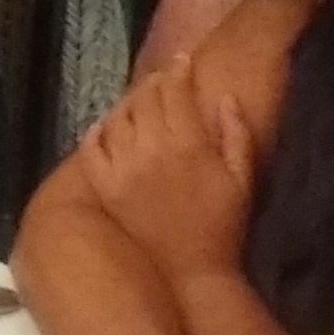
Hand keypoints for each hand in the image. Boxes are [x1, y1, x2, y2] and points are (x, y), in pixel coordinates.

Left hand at [84, 53, 260, 274]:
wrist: (191, 271)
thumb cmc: (223, 224)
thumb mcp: (242, 178)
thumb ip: (236, 133)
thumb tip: (224, 97)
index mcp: (189, 144)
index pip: (176, 91)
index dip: (178, 71)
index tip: (181, 63)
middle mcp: (152, 150)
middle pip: (145, 99)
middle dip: (154, 82)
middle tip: (160, 79)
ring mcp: (124, 169)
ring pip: (117, 119)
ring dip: (127, 104)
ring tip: (136, 101)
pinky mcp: (105, 188)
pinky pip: (91, 150)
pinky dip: (95, 133)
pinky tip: (104, 127)